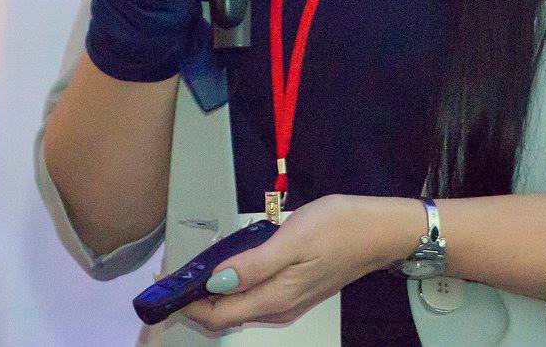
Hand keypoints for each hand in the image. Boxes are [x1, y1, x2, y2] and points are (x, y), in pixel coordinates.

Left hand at [166, 195, 401, 334]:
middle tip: (171, 276)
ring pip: (237, 310)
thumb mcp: (293, 238)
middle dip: (193, 302)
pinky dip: (230, 290)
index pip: (218, 315)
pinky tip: (225, 270)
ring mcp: (288, 303)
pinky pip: (252, 300)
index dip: (187, 303)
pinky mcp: (295, 292)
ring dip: (211, 296)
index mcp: (275, 299)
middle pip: (225, 318)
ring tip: (191, 271)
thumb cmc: (338, 227)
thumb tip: (216, 283)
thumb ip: (253, 264)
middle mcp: (278, 309)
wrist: (380, 230)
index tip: (164, 283)